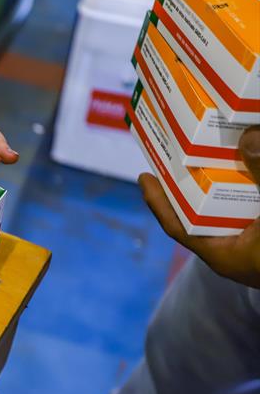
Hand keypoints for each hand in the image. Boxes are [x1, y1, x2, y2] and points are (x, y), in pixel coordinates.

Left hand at [139, 126, 259, 287]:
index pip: (178, 226)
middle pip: (200, 211)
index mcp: (224, 254)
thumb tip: (248, 139)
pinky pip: (249, 205)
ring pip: (227, 205)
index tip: (144, 175)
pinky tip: (245, 161)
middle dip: (190, 181)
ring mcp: (252, 243)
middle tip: (177, 149)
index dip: (158, 201)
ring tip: (208, 147)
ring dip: (220, 178)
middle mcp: (233, 250)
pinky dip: (245, 184)